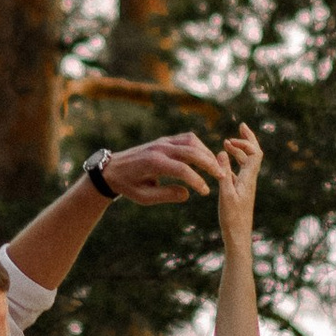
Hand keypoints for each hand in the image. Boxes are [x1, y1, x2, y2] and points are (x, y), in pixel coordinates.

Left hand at [100, 128, 223, 205]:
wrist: (113, 168)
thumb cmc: (128, 185)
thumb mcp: (144, 197)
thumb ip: (166, 195)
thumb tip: (187, 193)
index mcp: (153, 163)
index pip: (182, 169)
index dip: (197, 181)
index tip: (205, 192)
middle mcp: (160, 148)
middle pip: (191, 151)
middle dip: (209, 163)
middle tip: (222, 176)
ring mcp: (163, 141)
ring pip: (191, 141)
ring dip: (206, 153)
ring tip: (216, 168)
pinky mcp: (165, 140)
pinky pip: (187, 139)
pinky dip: (199, 147)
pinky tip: (205, 159)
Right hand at [216, 121, 261, 247]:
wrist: (238, 237)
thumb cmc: (232, 219)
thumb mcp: (225, 194)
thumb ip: (223, 173)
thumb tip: (223, 151)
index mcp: (248, 179)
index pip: (255, 153)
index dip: (247, 140)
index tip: (236, 132)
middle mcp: (249, 180)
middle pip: (253, 155)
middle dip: (247, 141)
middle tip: (240, 128)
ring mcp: (245, 187)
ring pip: (245, 164)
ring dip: (238, 152)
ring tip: (226, 145)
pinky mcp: (240, 193)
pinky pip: (238, 173)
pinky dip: (232, 164)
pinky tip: (222, 166)